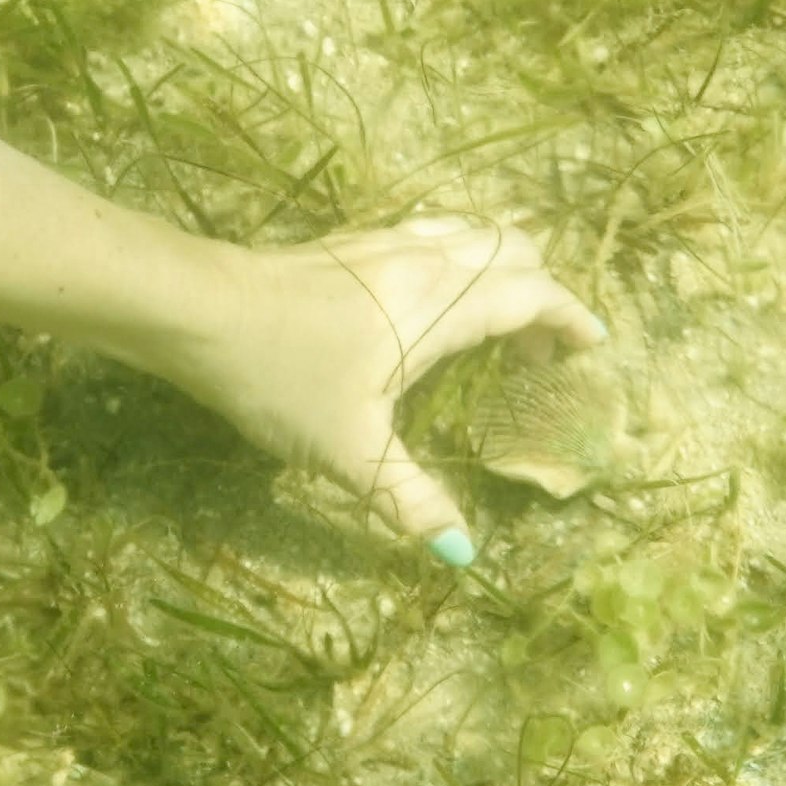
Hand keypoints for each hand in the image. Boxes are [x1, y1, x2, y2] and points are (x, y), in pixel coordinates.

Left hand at [147, 217, 604, 562]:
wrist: (194, 308)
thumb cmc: (279, 374)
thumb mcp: (348, 451)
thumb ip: (409, 500)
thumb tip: (462, 554)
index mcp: (441, 303)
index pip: (532, 294)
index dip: (570, 318)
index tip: (591, 348)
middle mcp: (423, 260)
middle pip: (513, 248)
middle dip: (541, 292)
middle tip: (537, 352)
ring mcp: (383, 243)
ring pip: (470, 231)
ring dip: (500, 268)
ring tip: (494, 324)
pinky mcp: (347, 243)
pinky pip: (430, 233)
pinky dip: (457, 257)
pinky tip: (427, 299)